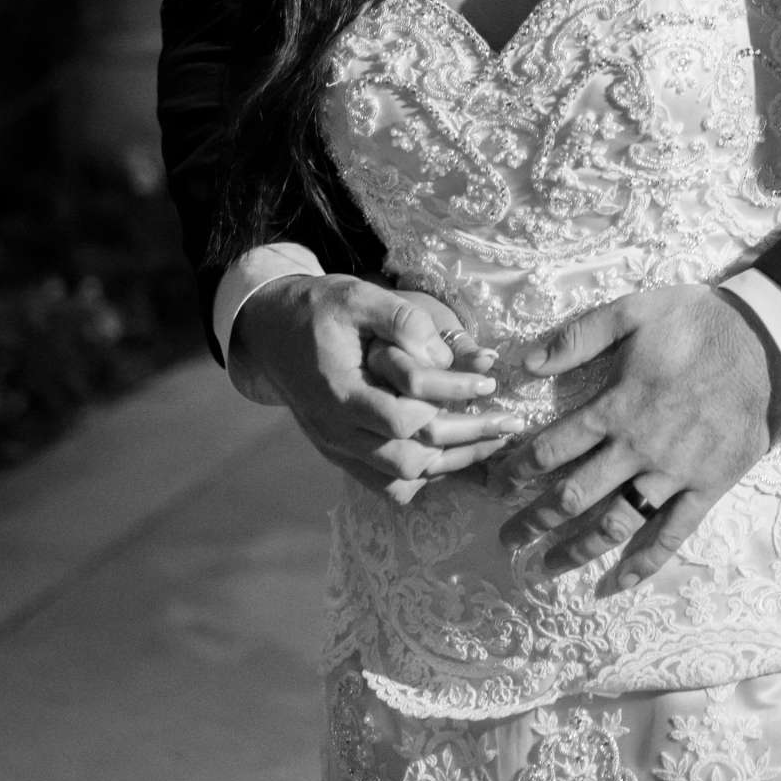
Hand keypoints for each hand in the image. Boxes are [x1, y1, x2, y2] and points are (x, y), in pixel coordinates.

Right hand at [228, 275, 514, 504]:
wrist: (270, 331)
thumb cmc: (318, 308)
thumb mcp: (358, 296)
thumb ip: (402, 319)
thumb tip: (446, 355)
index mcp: (338, 394)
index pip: (402, 419)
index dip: (449, 402)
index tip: (487, 383)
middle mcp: (336, 432)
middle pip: (409, 461)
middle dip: (465, 444)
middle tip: (509, 423)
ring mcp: (337, 448)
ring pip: (400, 480)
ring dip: (450, 465)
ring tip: (494, 444)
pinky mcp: (341, 453)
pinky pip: (385, 484)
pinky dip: (422, 478)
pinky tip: (454, 457)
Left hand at [491, 285, 775, 590]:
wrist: (766, 343)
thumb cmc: (696, 322)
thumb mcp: (633, 310)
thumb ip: (579, 336)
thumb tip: (526, 363)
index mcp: (617, 407)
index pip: (553, 448)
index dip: (518, 469)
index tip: (496, 484)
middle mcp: (638, 449)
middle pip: (574, 496)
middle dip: (533, 521)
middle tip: (507, 540)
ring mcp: (674, 474)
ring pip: (615, 524)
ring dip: (575, 550)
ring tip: (544, 568)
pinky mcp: (707, 488)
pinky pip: (671, 536)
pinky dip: (644, 565)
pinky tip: (616, 583)